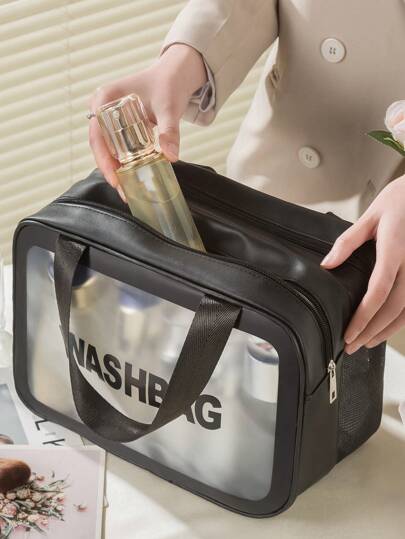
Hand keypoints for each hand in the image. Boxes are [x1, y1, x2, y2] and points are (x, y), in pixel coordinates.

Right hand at [88, 44, 206, 199]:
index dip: (104, 160)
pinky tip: (132, 176)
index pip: (98, 135)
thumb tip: (171, 157)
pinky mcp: (117, 124)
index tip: (115, 179)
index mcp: (106, 98)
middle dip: (109, 169)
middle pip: (99, 145)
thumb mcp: (169, 108)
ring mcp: (107, 116)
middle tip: (123, 191)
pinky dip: (122, 161)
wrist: (174, 75)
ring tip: (127, 189)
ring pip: (106, 147)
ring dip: (115, 168)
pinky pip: (115, 145)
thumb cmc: (168, 85)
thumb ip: (169, 131)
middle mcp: (101, 107)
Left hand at [320, 175, 404, 353]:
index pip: (378, 292)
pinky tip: (388, 327)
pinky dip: (401, 319)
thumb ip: (347, 242)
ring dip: (388, 330)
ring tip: (367, 343)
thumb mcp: (370, 215)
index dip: (364, 317)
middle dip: (372, 331)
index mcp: (395, 251)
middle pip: (394, 308)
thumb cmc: (401, 200)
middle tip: (352, 346)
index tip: (349, 333)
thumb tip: (327, 264)